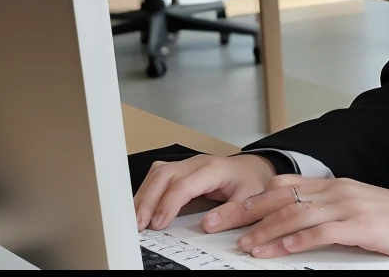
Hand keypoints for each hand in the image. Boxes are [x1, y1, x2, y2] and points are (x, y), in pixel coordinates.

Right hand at [133, 153, 276, 230]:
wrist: (254, 169)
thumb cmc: (251, 182)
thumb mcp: (251, 199)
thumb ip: (232, 213)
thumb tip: (207, 225)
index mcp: (214, 169)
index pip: (184, 184)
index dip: (168, 204)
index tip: (158, 224)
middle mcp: (197, 163)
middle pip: (164, 175)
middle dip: (148, 200)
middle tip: (138, 225)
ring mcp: (187, 164)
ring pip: (157, 173)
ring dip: (143, 195)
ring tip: (135, 219)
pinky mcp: (180, 169)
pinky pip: (158, 176)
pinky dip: (147, 191)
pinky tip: (141, 207)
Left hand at [202, 175, 388, 260]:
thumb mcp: (354, 208)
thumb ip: (325, 210)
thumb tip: (291, 223)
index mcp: (332, 185)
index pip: (281, 187)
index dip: (250, 199)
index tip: (225, 212)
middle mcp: (336, 190)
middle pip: (280, 198)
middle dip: (244, 213)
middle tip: (218, 226)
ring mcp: (348, 206)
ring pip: (296, 215)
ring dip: (266, 231)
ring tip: (245, 245)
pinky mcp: (361, 225)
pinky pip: (322, 232)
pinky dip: (298, 241)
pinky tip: (281, 250)